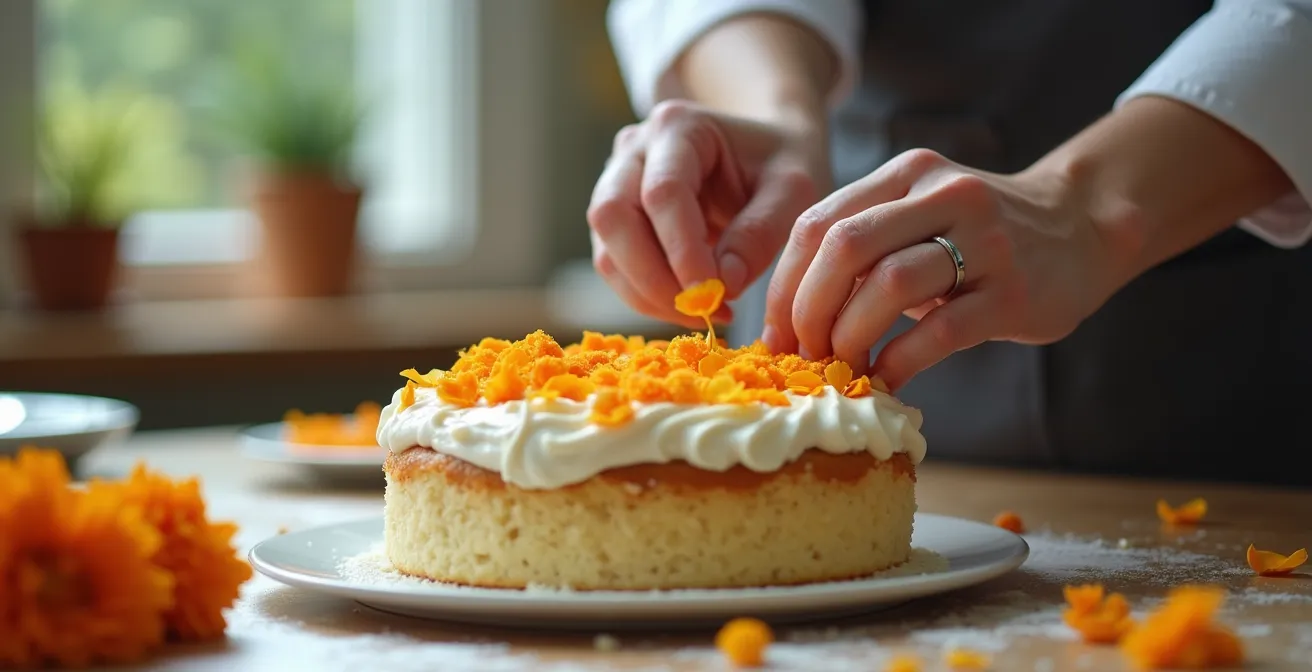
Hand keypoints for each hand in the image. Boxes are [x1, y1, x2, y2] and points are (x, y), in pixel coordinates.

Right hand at [587, 100, 828, 327]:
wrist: (766, 152)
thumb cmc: (782, 163)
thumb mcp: (793, 189)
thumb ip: (760, 232)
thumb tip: (722, 286)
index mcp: (679, 126)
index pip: (663, 193)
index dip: (682, 251)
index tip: (714, 295)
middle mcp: (634, 149)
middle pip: (613, 218)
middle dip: (653, 278)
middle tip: (703, 312)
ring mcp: (616, 183)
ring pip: (607, 250)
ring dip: (648, 295)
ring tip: (704, 313)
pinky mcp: (617, 220)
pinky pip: (615, 266)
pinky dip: (647, 296)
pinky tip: (690, 305)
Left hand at [763, 148, 1138, 389]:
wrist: (1082, 228)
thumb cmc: (979, 236)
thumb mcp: (918, 216)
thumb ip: (862, 246)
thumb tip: (788, 318)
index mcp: (906, 173)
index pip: (818, 222)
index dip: (784, 284)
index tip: (774, 333)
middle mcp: (943, 194)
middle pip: (844, 247)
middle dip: (809, 309)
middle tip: (802, 354)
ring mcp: (984, 240)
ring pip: (889, 283)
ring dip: (850, 336)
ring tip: (842, 367)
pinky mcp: (1014, 291)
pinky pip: (941, 329)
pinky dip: (901, 360)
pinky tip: (887, 378)